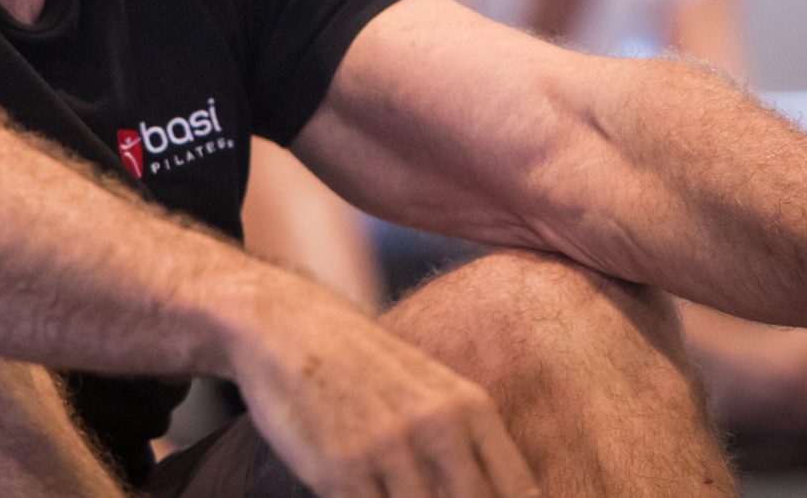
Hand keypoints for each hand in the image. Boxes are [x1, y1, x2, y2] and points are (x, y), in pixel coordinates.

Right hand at [223, 281, 541, 497]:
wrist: (287, 325)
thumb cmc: (363, 366)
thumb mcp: (430, 388)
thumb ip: (468, 441)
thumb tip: (512, 494)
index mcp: (469, 406)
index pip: (519, 491)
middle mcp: (437, 424)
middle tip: (424, 493)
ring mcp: (389, 446)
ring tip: (391, 487)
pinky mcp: (341, 467)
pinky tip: (362, 490)